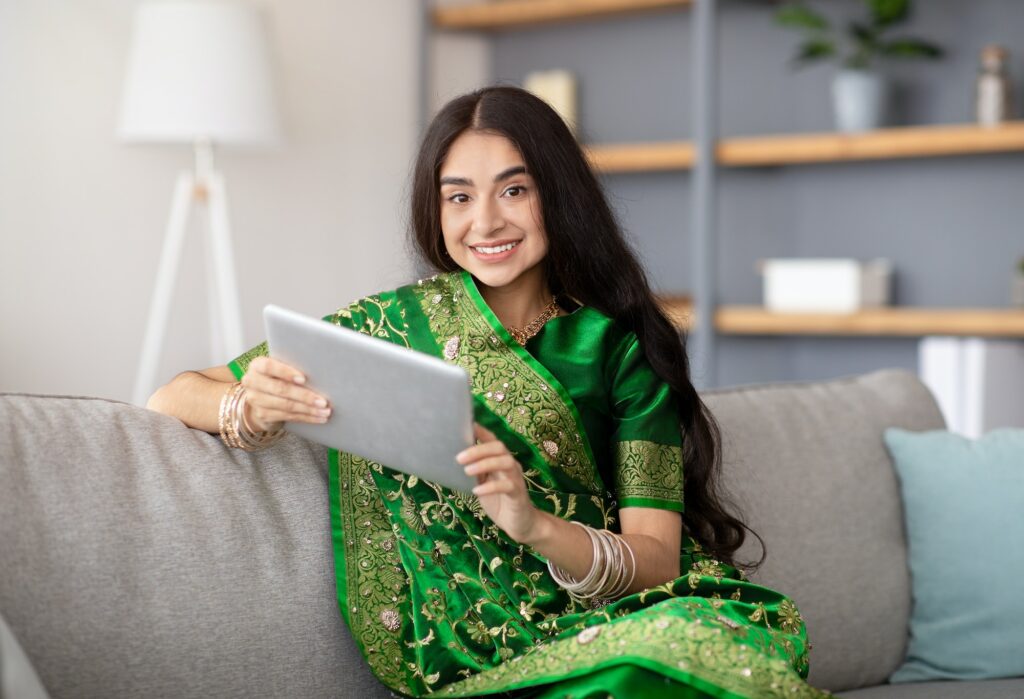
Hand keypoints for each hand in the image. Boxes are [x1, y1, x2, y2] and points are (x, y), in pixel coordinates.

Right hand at [240, 356, 330, 431]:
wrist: (261, 396)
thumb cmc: (277, 376)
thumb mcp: (279, 368)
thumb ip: (292, 366)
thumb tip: (320, 371)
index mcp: (257, 365)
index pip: (269, 367)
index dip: (286, 372)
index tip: (303, 379)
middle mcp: (252, 382)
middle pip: (281, 389)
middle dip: (304, 396)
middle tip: (323, 401)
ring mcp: (256, 400)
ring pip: (286, 405)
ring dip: (308, 410)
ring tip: (325, 411)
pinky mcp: (262, 414)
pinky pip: (287, 416)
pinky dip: (305, 418)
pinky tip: (318, 418)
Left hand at [457, 424, 538, 543]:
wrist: (519, 524)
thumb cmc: (499, 501)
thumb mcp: (482, 484)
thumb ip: (474, 471)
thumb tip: (454, 460)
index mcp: (501, 460)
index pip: (493, 440)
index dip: (482, 431)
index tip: (468, 425)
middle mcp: (511, 465)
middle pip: (499, 447)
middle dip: (478, 449)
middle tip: (459, 458)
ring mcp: (516, 478)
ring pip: (506, 462)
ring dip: (484, 464)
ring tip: (467, 471)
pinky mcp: (518, 494)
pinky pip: (507, 485)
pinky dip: (490, 487)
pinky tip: (477, 491)